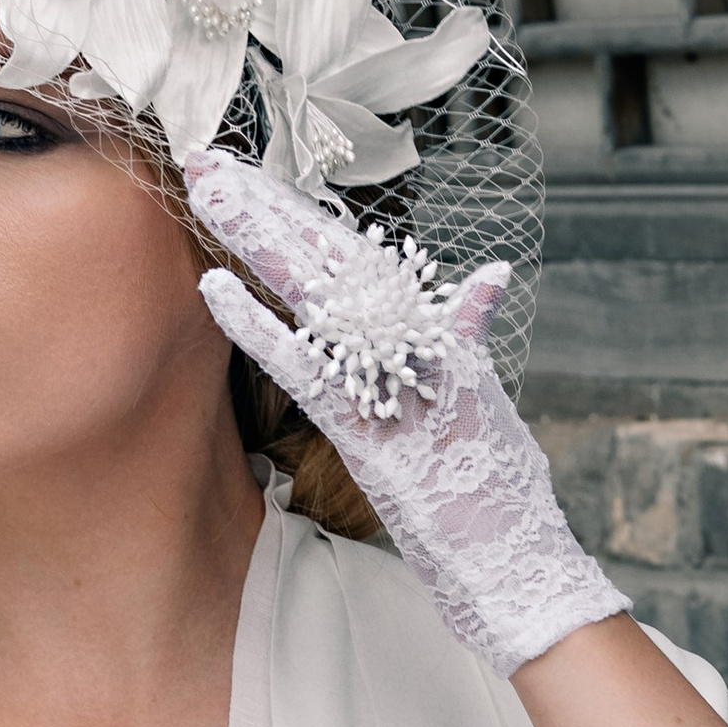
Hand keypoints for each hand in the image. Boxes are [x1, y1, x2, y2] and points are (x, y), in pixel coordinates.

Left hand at [185, 152, 626, 681]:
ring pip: (316, 292)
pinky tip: (213, 289)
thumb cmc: (496, 495)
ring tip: (206, 189)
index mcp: (432, 336)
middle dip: (265, 206)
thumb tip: (485, 282)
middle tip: (206, 158)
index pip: (355, 260)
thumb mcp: (483, 406)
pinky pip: (305, 368)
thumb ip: (468, 339)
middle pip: (328, 258)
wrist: (521, 569)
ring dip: (256, 238)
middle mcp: (415, 346)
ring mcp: (398, 381)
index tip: (251, 178)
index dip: (300, 215)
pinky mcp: (374, 430)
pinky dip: (258, 329)